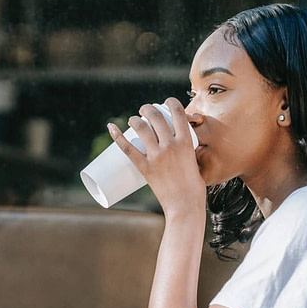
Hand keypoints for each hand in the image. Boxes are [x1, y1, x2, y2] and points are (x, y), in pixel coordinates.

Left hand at [108, 97, 205, 215]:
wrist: (185, 205)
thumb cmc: (193, 187)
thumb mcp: (195, 162)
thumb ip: (188, 152)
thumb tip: (181, 147)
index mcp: (186, 141)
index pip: (177, 112)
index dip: (170, 102)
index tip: (165, 102)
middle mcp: (171, 145)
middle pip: (156, 117)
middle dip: (148, 109)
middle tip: (144, 111)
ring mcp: (157, 156)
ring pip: (141, 128)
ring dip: (135, 119)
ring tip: (133, 119)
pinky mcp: (145, 167)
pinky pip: (127, 148)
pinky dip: (117, 136)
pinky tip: (111, 127)